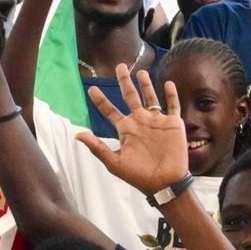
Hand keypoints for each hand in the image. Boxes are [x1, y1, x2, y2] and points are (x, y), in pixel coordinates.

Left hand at [76, 63, 192, 194]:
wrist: (164, 183)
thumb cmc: (139, 176)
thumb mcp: (114, 163)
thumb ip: (97, 147)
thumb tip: (77, 135)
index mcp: (126, 130)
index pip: (110, 111)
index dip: (101, 100)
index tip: (91, 89)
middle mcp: (140, 122)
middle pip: (130, 96)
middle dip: (124, 82)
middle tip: (119, 66)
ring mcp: (156, 122)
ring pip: (150, 97)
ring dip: (146, 84)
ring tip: (141, 72)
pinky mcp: (173, 124)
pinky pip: (172, 106)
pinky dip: (171, 95)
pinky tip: (168, 84)